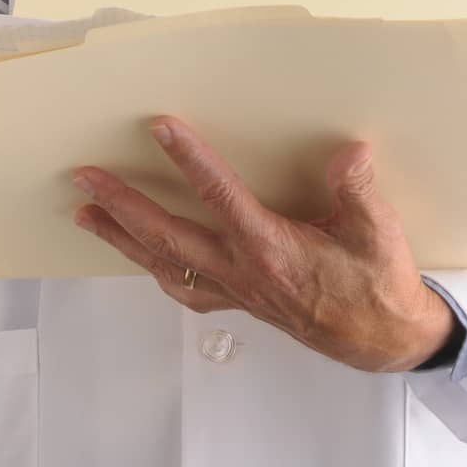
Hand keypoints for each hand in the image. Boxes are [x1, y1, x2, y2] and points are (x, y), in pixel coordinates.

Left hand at [70, 116, 456, 373]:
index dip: (189, 159)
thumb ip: (359, 191)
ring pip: (164, 263)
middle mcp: (242, 271)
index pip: (219, 195)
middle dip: (122, 205)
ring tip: (85, 214)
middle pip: (167, 236)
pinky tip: (142, 257)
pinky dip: (155, 268)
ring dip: (121, 239)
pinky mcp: (240, 302)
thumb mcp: (378, 232)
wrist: (382, 340)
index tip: (160, 126)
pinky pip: (184, 286)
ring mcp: (236, 290)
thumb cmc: (377, 283)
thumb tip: (348, 152)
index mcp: (271, 247)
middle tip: (84, 179)